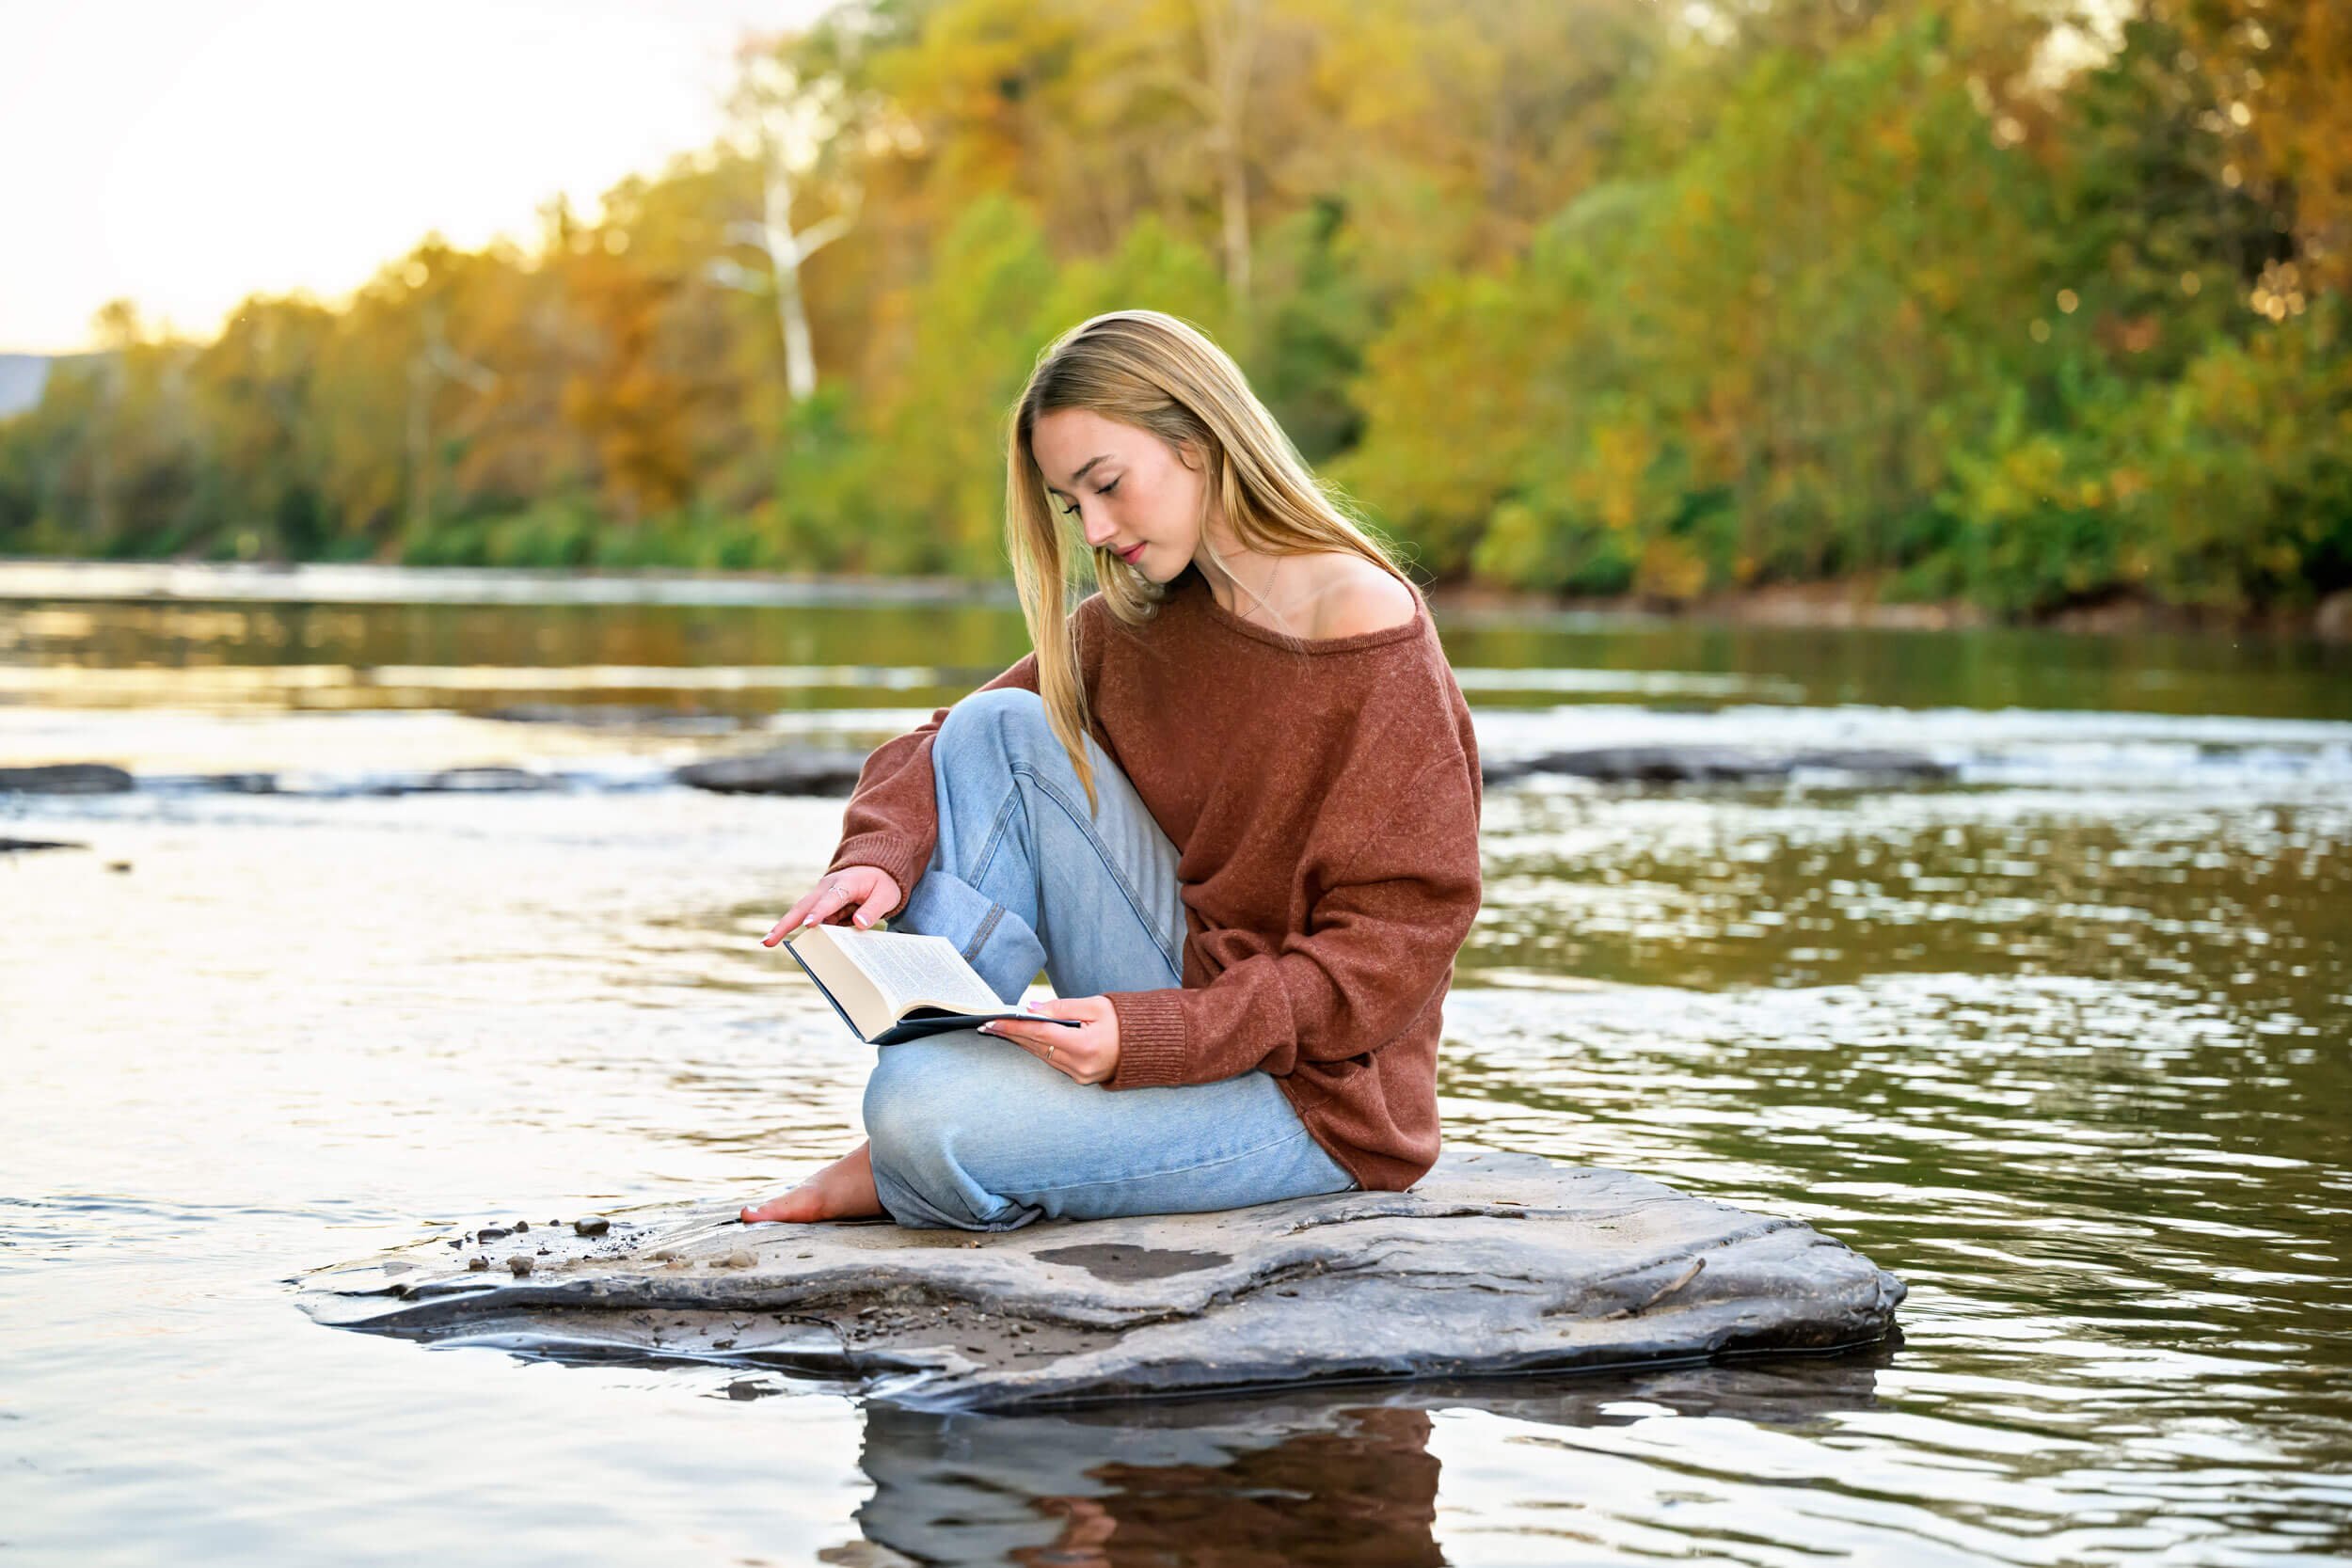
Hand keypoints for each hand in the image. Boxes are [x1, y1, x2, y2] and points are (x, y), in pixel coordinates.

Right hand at [762, 865, 903, 945]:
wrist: (875, 870)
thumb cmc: (881, 883)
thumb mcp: (886, 895)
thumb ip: (874, 910)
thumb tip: (859, 924)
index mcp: (845, 884)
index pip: (831, 899)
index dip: (820, 912)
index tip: (809, 924)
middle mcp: (827, 889)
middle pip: (803, 906)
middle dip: (785, 923)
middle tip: (768, 939)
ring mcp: (821, 897)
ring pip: (801, 914)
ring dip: (785, 927)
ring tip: (767, 943)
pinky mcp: (821, 906)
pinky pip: (812, 921)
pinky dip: (805, 933)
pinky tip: (801, 947)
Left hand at [978, 996, 1120, 1084]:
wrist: (1150, 1045)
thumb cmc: (1125, 1022)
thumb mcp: (1096, 1006)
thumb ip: (1063, 1007)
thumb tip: (1032, 1008)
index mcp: (1085, 1046)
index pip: (1039, 1034)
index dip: (1014, 1027)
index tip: (992, 1021)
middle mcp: (1080, 1066)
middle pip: (1037, 1047)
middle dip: (1012, 1035)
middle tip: (988, 1024)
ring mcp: (1080, 1076)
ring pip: (1042, 1056)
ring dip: (1023, 1043)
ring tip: (1001, 1030)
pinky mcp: (1081, 1079)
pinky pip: (1053, 1062)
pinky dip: (1039, 1049)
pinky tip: (1025, 1040)